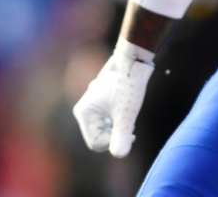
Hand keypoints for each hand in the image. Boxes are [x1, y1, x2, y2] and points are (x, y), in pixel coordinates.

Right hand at [72, 41, 155, 156]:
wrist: (134, 60)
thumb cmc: (128, 85)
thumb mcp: (127, 114)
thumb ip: (121, 136)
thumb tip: (119, 156)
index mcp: (84, 113)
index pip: (95, 143)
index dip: (113, 142)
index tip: (130, 133)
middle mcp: (84, 110)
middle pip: (99, 137)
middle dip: (116, 134)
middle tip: (131, 126)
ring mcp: (92, 105)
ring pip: (105, 128)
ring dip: (118, 126)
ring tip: (129, 115)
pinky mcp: (100, 101)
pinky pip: (107, 120)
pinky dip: (118, 119)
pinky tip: (127, 109)